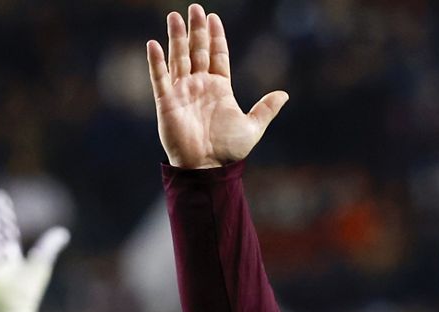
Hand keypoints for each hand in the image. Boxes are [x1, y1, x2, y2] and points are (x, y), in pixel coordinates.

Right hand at [147, 5, 287, 168]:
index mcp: (220, 88)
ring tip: (175, 17)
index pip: (217, 55)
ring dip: (176, 38)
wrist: (207, 169)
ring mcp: (182, 92)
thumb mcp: (253, 128)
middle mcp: (200, 85)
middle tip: (195, 8)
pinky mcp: (166, 102)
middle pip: (197, 51)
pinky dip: (156, 62)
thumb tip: (284, 94)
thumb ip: (266, 109)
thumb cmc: (229, 151)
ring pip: (178, 58)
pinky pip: (160, 78)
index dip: (216, 37)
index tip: (214, 17)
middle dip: (196, 30)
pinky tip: (154, 44)